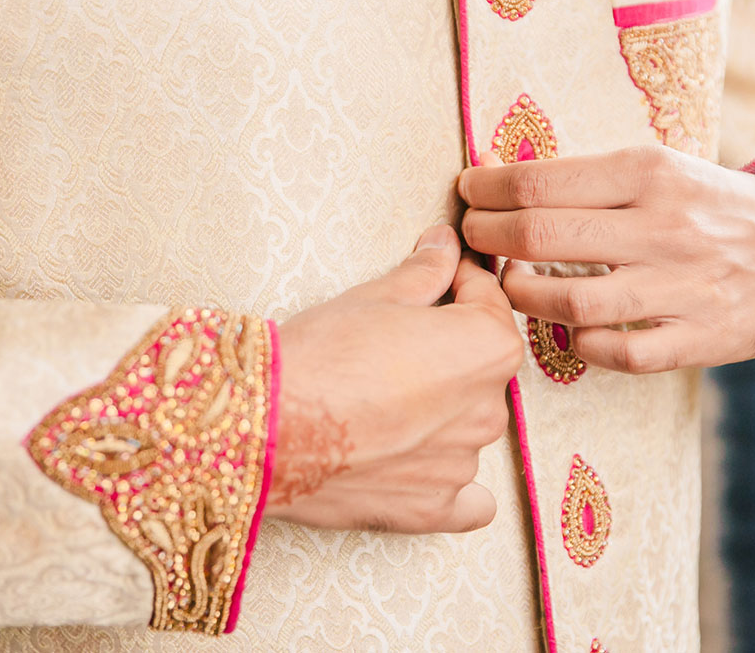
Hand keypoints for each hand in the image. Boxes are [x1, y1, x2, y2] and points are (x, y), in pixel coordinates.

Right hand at [263, 225, 522, 533]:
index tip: (441, 276)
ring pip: (466, 429)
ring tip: (381, 403)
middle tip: (393, 345)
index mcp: (488, 348)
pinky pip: (467, 499)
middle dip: (448, 353)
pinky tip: (417, 466)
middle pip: (479, 370)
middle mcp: (488, 409)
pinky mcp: (431, 507)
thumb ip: (425, 273)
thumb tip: (444, 246)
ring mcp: (462, 463)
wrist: (265, 425)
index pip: (490, 303)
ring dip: (439, 414)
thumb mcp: (375, 297)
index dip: (462, 283)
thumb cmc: (319, 354)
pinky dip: (447, 481)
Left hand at [458, 145, 754, 374]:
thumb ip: (592, 178)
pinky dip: (582, 345)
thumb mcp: (665, 169)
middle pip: (543, 236)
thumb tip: (499, 171)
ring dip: (522, 297)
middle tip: (471, 240)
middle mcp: (664, 226)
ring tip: (507, 287)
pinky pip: (620, 353)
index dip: (488, 190)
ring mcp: (683, 286)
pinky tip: (570, 329)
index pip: (542, 181)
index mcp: (652, 173)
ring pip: (572, 302)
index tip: (468, 192)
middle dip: (487, 239)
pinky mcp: (700, 338)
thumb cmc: (716, 206)